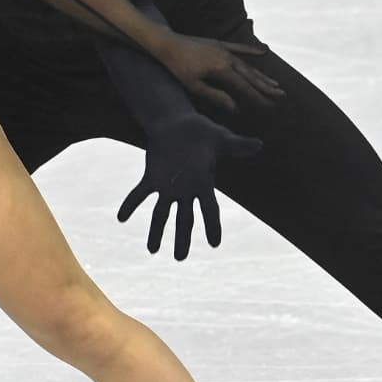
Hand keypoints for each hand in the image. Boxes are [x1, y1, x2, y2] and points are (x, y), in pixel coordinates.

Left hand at [116, 113, 261, 259]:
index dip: (212, 226)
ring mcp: (168, 186)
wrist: (179, 124)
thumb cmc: (203, 132)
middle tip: (180, 258)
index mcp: (203, 184)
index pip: (209, 209)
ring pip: (161, 213)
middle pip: (184, 219)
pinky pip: (139, 194)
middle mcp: (185, 190)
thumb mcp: (222, 138)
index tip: (214, 244)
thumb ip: (238, 145)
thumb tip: (260, 145)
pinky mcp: (152, 178)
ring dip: (156, 231)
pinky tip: (121, 217)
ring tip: (152, 250)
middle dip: (181, 238)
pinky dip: (130, 204)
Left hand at [154, 33, 283, 113]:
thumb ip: (215, 96)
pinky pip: (240, 48)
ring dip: (261, 75)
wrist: (167, 43)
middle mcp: (227, 58)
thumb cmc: (177, 67)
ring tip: (275, 83)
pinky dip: (252, 51)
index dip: (258, 97)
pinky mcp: (219, 44)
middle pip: (251, 76)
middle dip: (266, 87)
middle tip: (281, 95)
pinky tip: (264, 53)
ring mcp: (224, 50)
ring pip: (248, 65)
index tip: (270, 105)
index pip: (244, 87)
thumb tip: (234, 107)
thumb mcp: (194, 85)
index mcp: (221, 70)